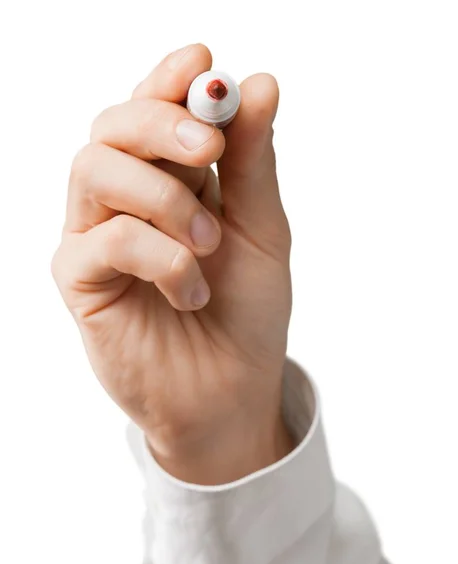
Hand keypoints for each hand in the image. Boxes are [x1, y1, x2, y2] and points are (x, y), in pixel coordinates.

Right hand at [52, 44, 293, 483]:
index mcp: (171, 179)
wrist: (229, 391)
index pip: (154, 109)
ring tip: (210, 244)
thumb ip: (252, 164)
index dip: (170, 78)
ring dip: (163, 197)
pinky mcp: (80, 281)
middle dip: (162, 121)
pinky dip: (160, 257)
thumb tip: (258, 82)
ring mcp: (96, 237)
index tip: (203, 63)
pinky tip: (191, 292)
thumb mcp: (261, 232)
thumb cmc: (245, 312)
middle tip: (209, 146)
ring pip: (95, 169)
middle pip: (114, 125)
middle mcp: (126, 200)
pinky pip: (105, 241)